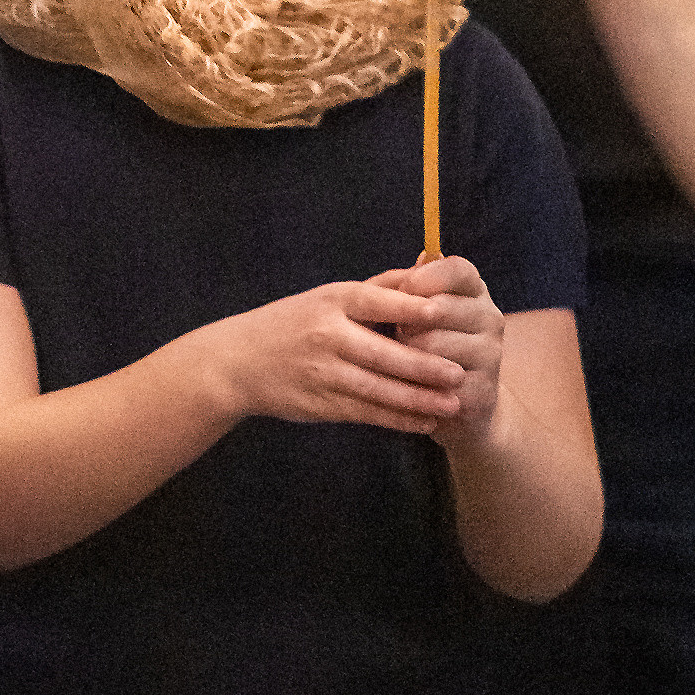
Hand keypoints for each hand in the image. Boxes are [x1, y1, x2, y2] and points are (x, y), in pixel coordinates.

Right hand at [204, 279, 463, 434]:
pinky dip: (398, 419)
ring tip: (452, 404)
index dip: (407, 308)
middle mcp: (326, 336)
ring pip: (377, 389)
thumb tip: (427, 271)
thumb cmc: (291, 324)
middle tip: (459, 372)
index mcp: (330, 301)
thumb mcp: (325, 297)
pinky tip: (424, 422)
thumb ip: (377, 290)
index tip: (442, 312)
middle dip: (423, 366)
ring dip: (418, 400)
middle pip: (381, 354)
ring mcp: (322, 373)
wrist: (236, 363)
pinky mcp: (320, 404)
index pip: (373, 301)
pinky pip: (366, 413)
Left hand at [375, 255, 505, 448]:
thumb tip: (416, 260)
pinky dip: (413, 384)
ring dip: (405, 354)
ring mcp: (491, 354)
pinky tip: (408, 387)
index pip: (457, 269)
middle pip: (441, 307)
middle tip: (394, 333)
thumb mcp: (411, 312)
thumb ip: (406, 286)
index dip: (424, 278)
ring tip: (398, 360)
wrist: (448, 401)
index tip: (401, 290)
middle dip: (405, 321)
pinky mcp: (483, 389)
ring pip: (434, 345)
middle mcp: (490, 317)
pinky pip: (437, 381)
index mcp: (473, 290)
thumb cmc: (420, 343)